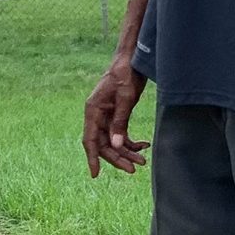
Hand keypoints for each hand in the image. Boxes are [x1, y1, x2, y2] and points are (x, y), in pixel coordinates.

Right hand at [82, 58, 149, 177]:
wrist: (131, 60)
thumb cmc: (125, 75)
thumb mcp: (125, 98)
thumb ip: (119, 122)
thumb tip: (115, 146)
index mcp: (93, 110)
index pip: (90, 139)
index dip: (92, 157)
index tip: (95, 174)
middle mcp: (97, 115)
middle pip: (103, 144)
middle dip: (118, 157)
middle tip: (133, 169)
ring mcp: (107, 116)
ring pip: (113, 141)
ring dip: (127, 152)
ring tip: (143, 161)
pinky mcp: (117, 115)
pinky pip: (121, 134)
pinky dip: (131, 142)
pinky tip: (144, 145)